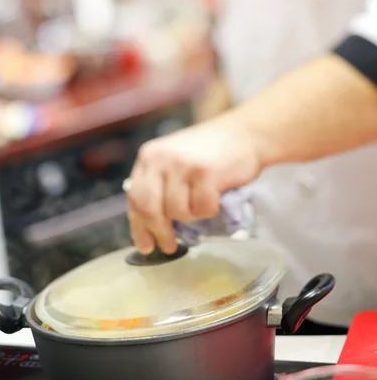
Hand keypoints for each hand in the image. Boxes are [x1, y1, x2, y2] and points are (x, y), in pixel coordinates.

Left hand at [127, 113, 260, 253]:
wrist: (245, 134)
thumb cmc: (211, 154)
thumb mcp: (175, 163)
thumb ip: (160, 187)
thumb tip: (150, 229)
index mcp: (149, 156)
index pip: (135, 198)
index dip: (139, 227)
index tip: (145, 246)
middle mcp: (161, 158)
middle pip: (149, 208)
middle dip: (159, 232)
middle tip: (169, 246)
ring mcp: (183, 164)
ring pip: (177, 212)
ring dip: (193, 216)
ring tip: (203, 202)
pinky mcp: (205, 172)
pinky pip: (202, 208)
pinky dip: (211, 210)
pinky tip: (217, 197)